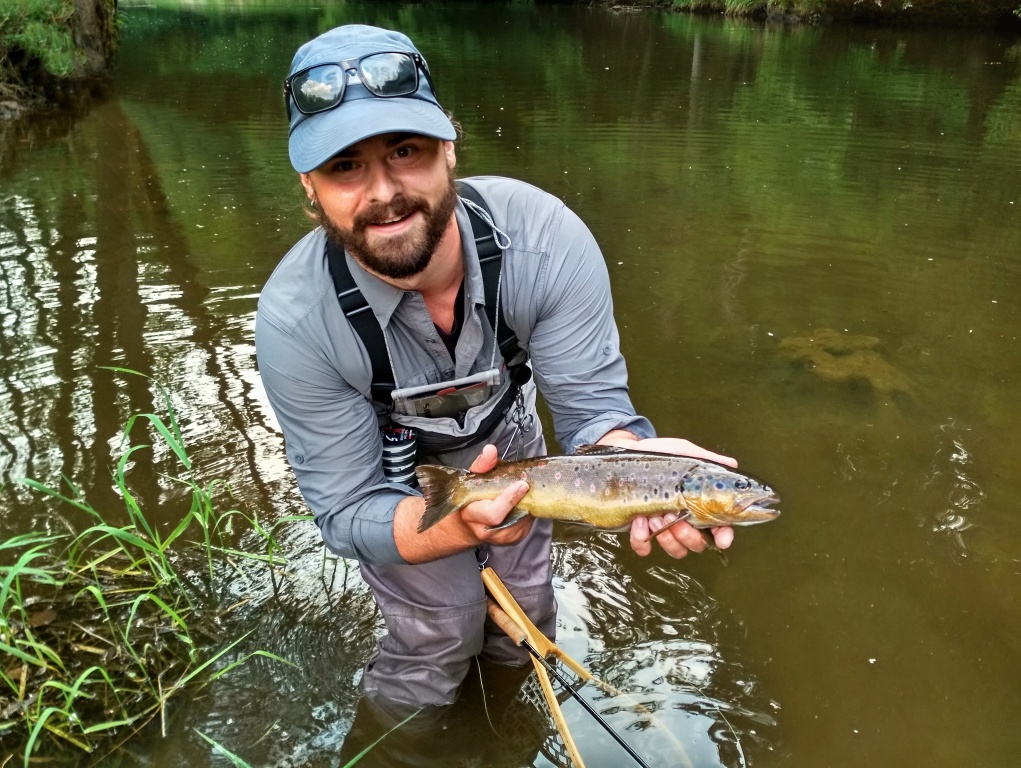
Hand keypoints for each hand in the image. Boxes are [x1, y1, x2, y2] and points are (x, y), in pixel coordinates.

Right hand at [459, 444, 532, 544]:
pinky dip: (529, 508)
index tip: (522, 484)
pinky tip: (524, 500)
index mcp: (472, 515)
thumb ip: (482, 465)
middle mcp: (488, 531)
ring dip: (527, 502)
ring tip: (523, 490)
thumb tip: (491, 449)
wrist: (469, 525)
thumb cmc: (471, 498)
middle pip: (513, 516)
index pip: (494, 513)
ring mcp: (505, 537)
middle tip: (526, 483)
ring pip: (525, 518)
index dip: (509, 499)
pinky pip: (528, 521)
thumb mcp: (473, 479)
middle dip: (522, 498)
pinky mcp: (517, 537)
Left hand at [603, 435, 736, 557]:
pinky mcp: (639, 530)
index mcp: (699, 505)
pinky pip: (643, 547)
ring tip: (656, 516)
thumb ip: (708, 461)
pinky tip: (639, 520)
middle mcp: (684, 520)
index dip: (724, 536)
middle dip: (689, 536)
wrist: (629, 453)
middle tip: (676, 518)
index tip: (722, 539)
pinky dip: (641, 539)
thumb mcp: (685, 453)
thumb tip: (732, 465)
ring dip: (667, 538)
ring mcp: (662, 527)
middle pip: (697, 544)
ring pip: (675, 550)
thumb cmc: (660, 455)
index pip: (720, 527)